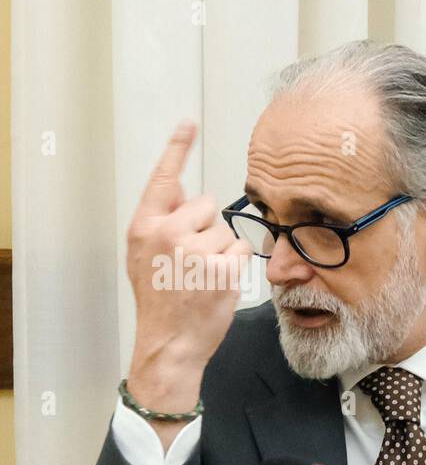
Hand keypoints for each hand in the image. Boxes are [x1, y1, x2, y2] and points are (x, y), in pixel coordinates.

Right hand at [124, 122, 251, 437]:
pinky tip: (218, 282)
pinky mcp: (222, 268)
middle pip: (206, 205)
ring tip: (202, 275)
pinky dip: (236, 265)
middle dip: (207, 227)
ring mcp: (196, 251)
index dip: (177, 149)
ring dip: (222, 250)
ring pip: (226, 230)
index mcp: (145, 227)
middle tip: (193, 259)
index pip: (164, 179)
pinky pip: (242, 250)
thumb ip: (162, 223)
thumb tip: (184, 190)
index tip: (188, 123)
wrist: (169, 341)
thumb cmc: (160, 299)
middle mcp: (168, 233)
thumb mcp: (145, 256)